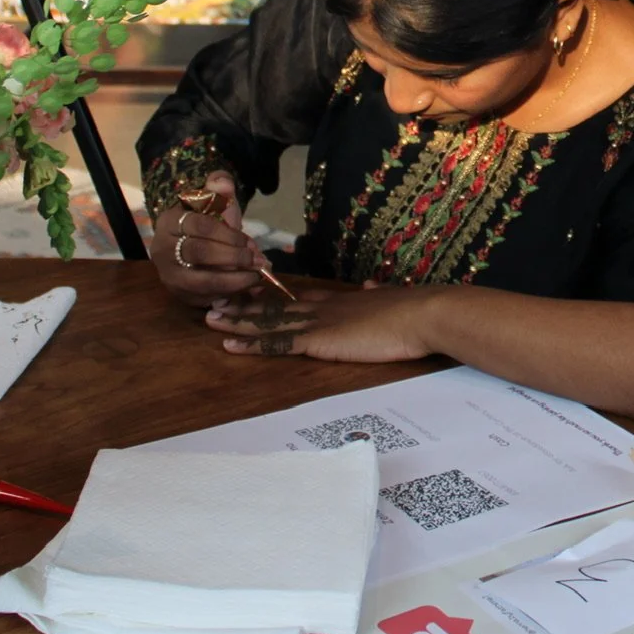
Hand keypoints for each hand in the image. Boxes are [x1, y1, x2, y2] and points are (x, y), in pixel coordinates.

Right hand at [149, 171, 263, 305]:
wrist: (187, 243)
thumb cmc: (204, 222)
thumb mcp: (212, 203)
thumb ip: (219, 190)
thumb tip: (224, 182)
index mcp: (169, 222)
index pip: (200, 226)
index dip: (228, 235)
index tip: (249, 241)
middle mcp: (162, 249)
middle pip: (199, 253)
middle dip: (233, 257)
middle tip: (257, 260)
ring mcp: (169, 274)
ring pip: (201, 281)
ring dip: (233, 281)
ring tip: (257, 277)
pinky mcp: (179, 294)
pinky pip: (204, 298)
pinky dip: (229, 296)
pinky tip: (250, 289)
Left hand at [203, 281, 468, 360]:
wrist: (422, 315)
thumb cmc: (414, 313)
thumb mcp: (393, 300)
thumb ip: (379, 296)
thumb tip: (375, 287)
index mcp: (342, 301)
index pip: (301, 297)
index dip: (275, 297)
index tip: (253, 293)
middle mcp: (323, 307)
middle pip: (277, 305)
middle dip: (246, 306)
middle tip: (218, 302)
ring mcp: (317, 322)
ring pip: (268, 321)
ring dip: (238, 321)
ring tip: (211, 319)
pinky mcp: (317, 340)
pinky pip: (276, 343)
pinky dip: (251, 344)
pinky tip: (230, 345)